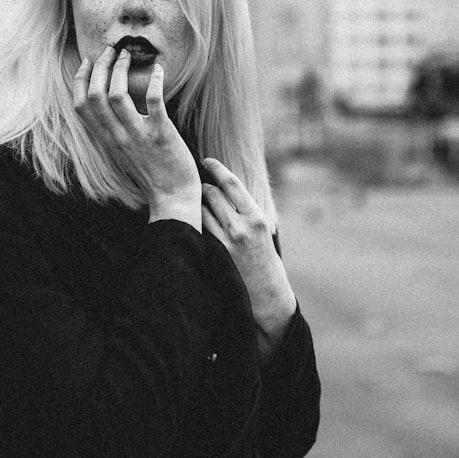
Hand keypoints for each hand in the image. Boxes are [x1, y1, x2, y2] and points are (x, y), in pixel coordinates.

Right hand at [73, 46, 200, 229]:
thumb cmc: (150, 174)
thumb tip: (111, 105)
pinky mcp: (160, 134)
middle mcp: (117, 136)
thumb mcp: (123, 152)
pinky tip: (158, 69)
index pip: (81, 106)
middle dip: (100, 67)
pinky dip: (153, 81)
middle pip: (95, 95)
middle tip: (110, 50)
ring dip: (120, 69)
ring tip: (128, 55)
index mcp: (106, 139)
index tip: (87, 61)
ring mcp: (137, 135)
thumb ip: (114, 131)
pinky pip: (152, 101)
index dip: (80, 80)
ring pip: (117, 95)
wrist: (172, 198)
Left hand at [200, 158, 296, 359]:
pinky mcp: (214, 254)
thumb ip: (245, 211)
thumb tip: (225, 189)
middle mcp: (240, 226)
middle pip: (212, 193)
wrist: (266, 296)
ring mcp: (225, 241)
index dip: (216, 168)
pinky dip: (196, 222)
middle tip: (199, 184)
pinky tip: (192, 221)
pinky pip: (199, 229)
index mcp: (256, 217)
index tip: (207, 160)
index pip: (231, 184)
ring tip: (194, 202)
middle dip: (203, 186)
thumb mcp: (262, 231)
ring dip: (197, 204)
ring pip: (201, 210)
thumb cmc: (265, 261)